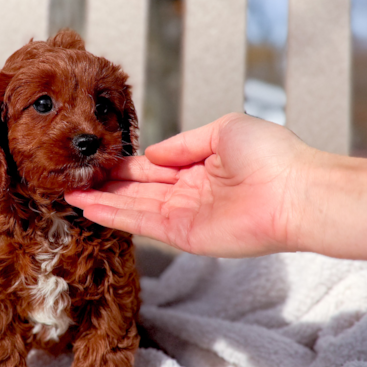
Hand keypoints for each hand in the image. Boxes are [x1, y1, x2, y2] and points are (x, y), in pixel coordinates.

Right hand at [66, 113, 316, 257]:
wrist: (296, 192)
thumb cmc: (273, 156)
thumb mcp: (224, 130)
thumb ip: (183, 143)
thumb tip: (151, 153)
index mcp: (201, 167)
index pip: (153, 167)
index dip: (125, 165)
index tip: (97, 159)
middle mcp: (190, 193)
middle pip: (138, 190)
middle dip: (106, 185)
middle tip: (72, 178)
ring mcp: (186, 216)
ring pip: (134, 208)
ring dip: (102, 202)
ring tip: (69, 194)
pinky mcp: (185, 236)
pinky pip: (142, 224)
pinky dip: (115, 217)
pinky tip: (90, 208)